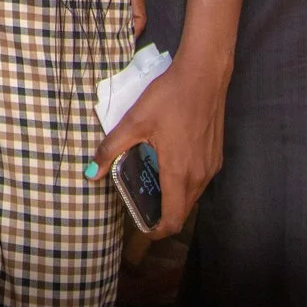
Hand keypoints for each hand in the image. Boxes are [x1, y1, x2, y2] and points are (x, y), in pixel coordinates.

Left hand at [93, 55, 228, 235]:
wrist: (204, 74)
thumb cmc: (169, 97)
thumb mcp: (134, 121)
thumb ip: (111, 149)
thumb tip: (90, 173)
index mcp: (179, 173)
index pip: (172, 221)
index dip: (156, 231)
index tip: (141, 228)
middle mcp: (200, 176)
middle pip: (182, 211)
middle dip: (161, 215)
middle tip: (139, 204)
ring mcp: (211, 166)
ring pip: (192, 197)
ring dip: (173, 199)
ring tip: (149, 184)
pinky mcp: (216, 156)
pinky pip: (199, 181)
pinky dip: (183, 184)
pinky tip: (166, 164)